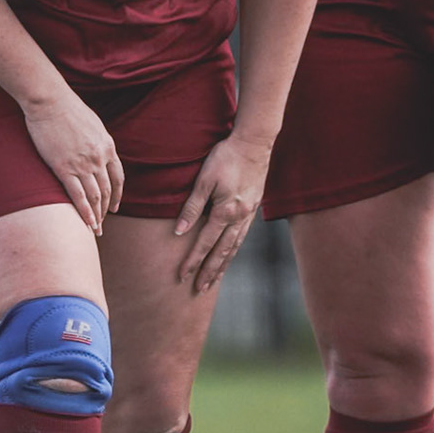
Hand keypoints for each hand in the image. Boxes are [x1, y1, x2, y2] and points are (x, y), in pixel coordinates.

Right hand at [22, 90, 123, 233]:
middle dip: (106, 210)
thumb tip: (98, 152)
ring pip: (94, 197)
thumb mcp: (93, 124)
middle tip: (103, 224)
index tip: (115, 207)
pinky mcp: (64, 168)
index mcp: (108, 146)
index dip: (117, 195)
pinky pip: (77, 196)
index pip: (118, 178)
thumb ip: (98, 142)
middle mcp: (99, 158)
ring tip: (95, 230)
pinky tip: (85, 224)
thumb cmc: (67, 109)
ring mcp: (83, 164)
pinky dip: (84, 212)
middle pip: (107, 190)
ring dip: (96, 216)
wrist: (50, 101)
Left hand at [174, 132, 270, 292]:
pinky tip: (229, 255)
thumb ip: (192, 206)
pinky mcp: (254, 207)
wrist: (254, 142)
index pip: (205, 243)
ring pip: (235, 246)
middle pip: (222, 251)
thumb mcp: (204, 179)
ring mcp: (249, 214)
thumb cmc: (225, 157)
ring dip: (223, 265)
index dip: (193, 261)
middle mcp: (239, 217)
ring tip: (214, 280)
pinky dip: (234, 250)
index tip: (182, 276)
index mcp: (226, 211)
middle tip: (199, 289)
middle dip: (210, 271)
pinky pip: (242, 236)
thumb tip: (179, 232)